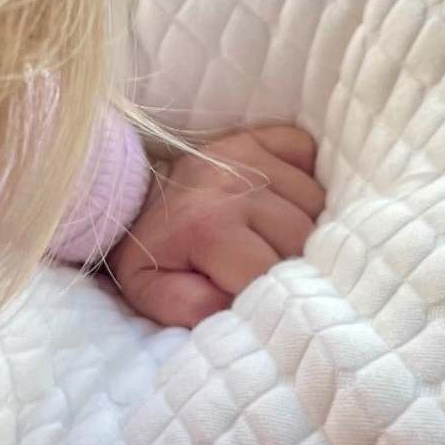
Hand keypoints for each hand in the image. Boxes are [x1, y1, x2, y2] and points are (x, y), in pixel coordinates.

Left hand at [107, 124, 324, 326]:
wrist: (129, 197)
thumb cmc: (148, 253)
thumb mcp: (150, 292)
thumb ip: (189, 308)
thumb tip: (235, 305)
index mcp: (206, 226)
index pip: (270, 272)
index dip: (269, 294)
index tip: (254, 296)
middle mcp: (232, 183)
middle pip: (302, 238)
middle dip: (289, 262)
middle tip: (263, 269)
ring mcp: (247, 153)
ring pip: (315, 202)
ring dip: (303, 226)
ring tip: (269, 238)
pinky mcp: (258, 136)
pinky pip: (308, 155)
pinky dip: (303, 183)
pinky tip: (278, 202)